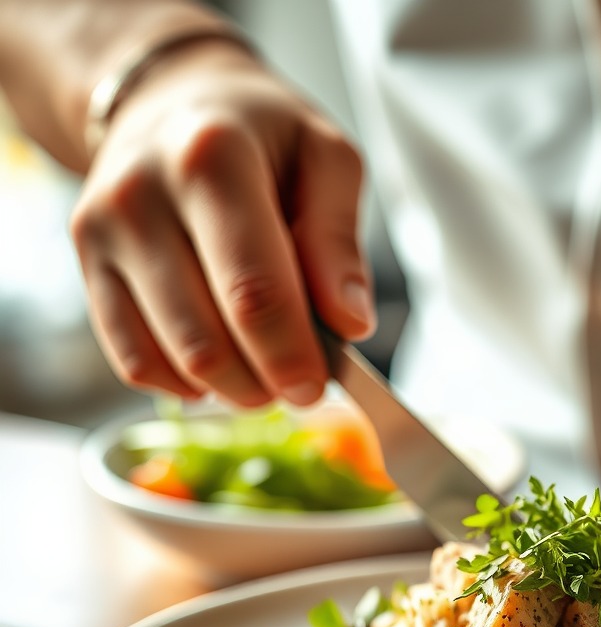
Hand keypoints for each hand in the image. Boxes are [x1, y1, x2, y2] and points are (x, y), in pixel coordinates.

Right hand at [70, 42, 374, 405]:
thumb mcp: (326, 159)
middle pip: (207, 340)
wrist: (171, 102)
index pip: (252, 291)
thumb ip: (339, 241)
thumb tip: (350, 323)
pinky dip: (187, 383)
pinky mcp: (88, 268)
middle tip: (301, 382)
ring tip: (267, 370)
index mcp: (212, 159)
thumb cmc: (262, 138)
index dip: (289, 354)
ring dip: (233, 388)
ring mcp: (103, 234)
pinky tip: (221, 364)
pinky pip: (135, 362)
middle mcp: (141, 194)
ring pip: (173, 360)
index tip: (317, 384)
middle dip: (264, 381)